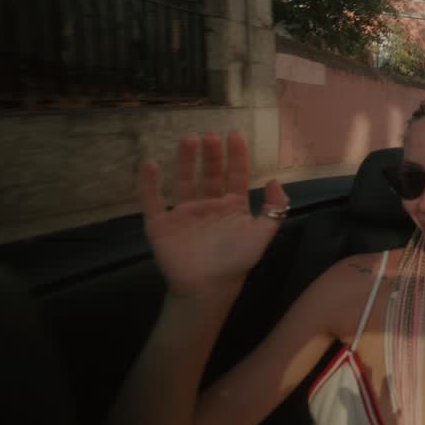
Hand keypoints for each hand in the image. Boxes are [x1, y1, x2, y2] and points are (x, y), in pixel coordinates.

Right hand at [139, 132, 287, 298]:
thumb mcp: (263, 234)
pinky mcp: (161, 225)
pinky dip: (149, 184)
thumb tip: (275, 180)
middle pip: (209, 174)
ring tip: (189, 139)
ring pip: (184, 181)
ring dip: (186, 161)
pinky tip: (151, 165)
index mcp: (232, 207)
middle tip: (210, 135)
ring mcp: (184, 214)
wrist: (208, 289)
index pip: (235, 175)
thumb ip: (274, 208)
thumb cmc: (236, 262)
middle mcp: (208, 206)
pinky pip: (153, 201)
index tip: (235, 134)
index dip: (236, 155)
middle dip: (211, 154)